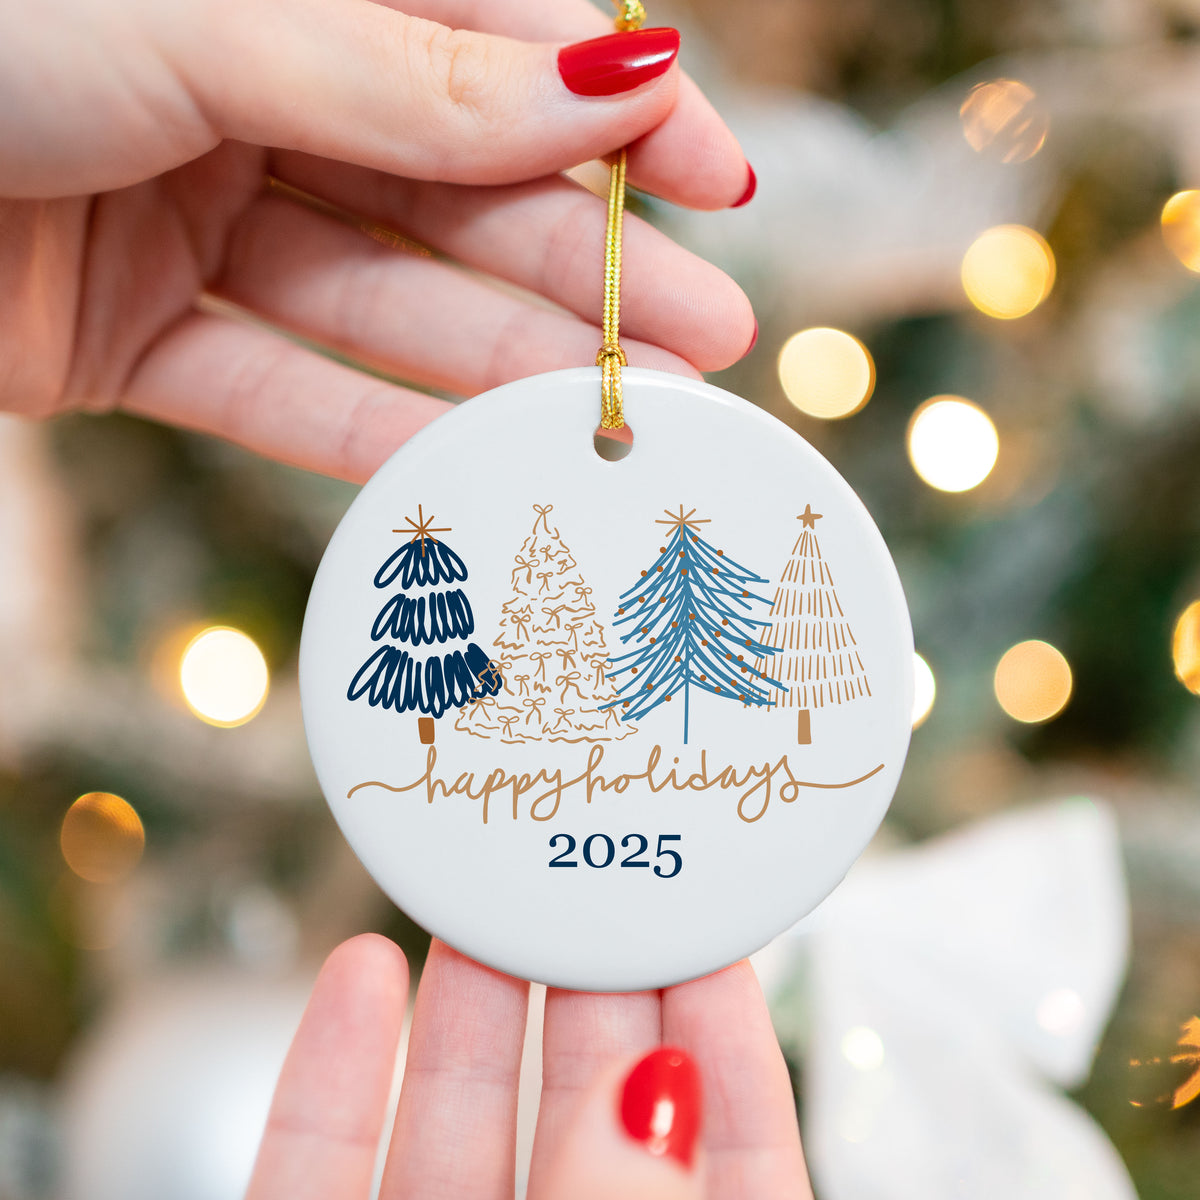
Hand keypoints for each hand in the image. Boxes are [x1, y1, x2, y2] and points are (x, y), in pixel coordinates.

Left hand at [0, 0, 755, 482]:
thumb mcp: (210, 20)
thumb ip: (415, 78)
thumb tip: (619, 84)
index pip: (495, 44)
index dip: (615, 116)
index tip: (718, 181)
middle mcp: (253, 91)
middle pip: (459, 190)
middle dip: (588, 265)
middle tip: (711, 336)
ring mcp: (196, 215)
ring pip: (383, 299)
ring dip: (504, 360)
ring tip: (625, 408)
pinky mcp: (136, 332)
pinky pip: (275, 386)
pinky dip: (367, 429)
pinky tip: (471, 464)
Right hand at [246, 935, 811, 1198]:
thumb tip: (649, 1094)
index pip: (725, 1160)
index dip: (727, 1045)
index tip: (712, 932)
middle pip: (582, 1117)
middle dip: (587, 988)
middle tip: (587, 874)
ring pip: (451, 1130)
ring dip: (464, 1006)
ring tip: (479, 897)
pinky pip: (317, 1173)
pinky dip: (333, 1074)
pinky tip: (359, 976)